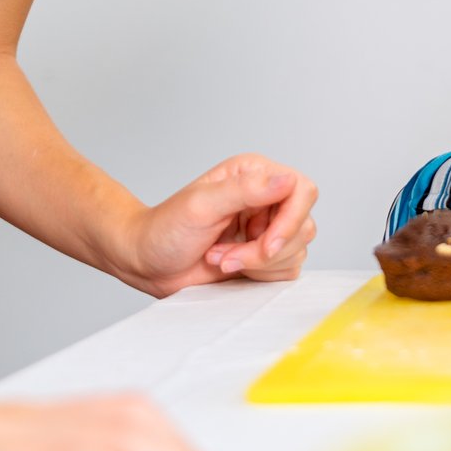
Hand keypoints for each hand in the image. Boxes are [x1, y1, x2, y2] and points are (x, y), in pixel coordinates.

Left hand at [119, 154, 319, 296]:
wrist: (148, 262)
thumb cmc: (165, 230)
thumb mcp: (201, 205)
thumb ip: (245, 190)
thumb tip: (286, 180)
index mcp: (256, 175)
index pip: (302, 190)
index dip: (291, 220)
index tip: (265, 243)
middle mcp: (268, 199)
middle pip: (302, 226)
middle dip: (266, 250)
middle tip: (228, 255)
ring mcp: (270, 228)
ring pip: (297, 251)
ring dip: (257, 264)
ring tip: (222, 258)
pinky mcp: (268, 256)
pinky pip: (288, 270)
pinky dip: (260, 275)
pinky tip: (230, 266)